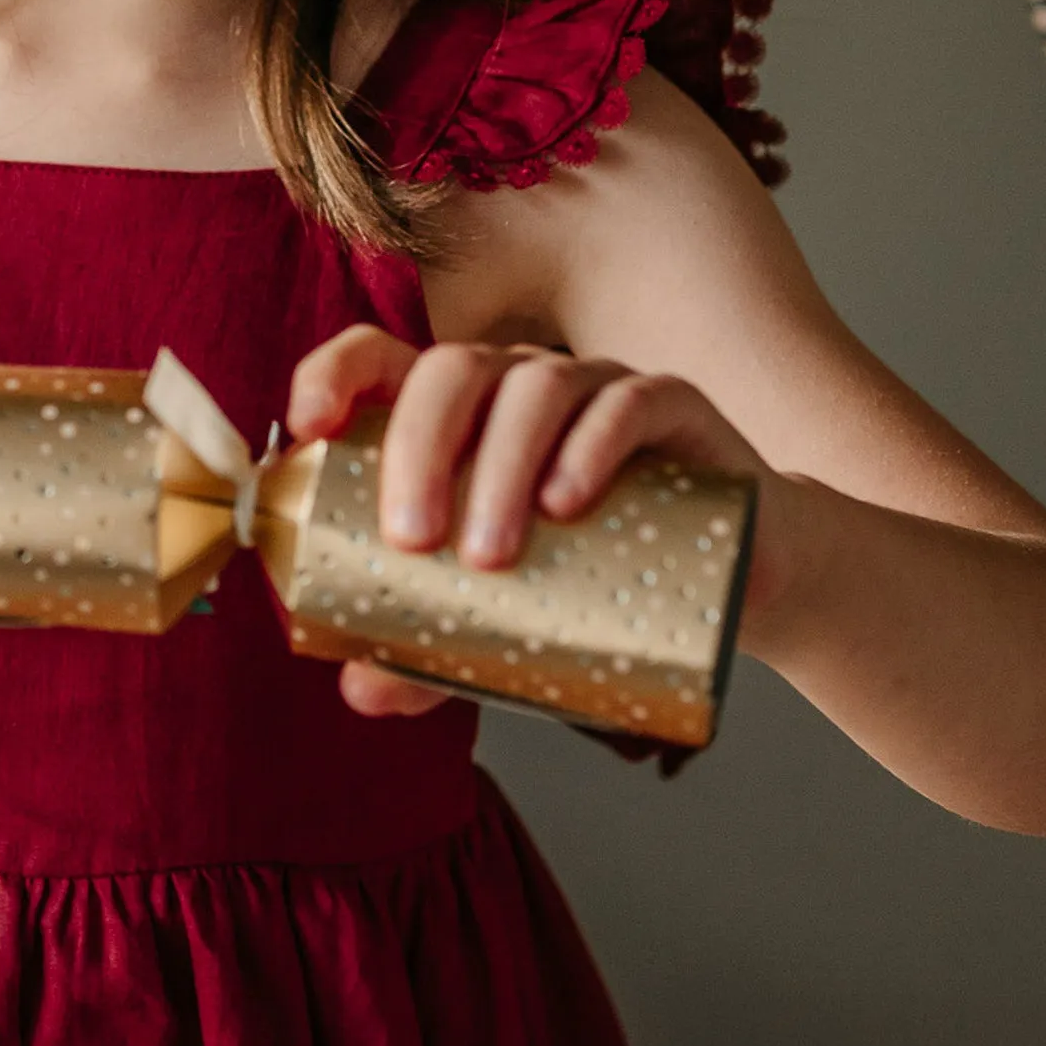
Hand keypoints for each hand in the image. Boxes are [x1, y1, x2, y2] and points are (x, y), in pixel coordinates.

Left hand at [285, 327, 770, 720]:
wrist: (735, 589)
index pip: (381, 358)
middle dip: (418, 448)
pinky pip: (628, 402)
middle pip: (451, 370)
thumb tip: (360, 688)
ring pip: (535, 385)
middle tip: (414, 542)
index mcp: (461, 414)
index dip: (334, 373)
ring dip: (500, 465)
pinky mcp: (674, 407)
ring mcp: (598, 387)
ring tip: (491, 557)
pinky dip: (590, 445)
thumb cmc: (594, 585)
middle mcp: (519, 384)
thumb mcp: (502, 628)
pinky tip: (567, 504)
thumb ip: (428, 652)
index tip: (310, 427)